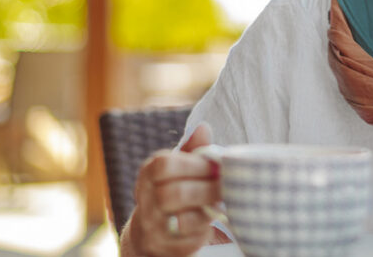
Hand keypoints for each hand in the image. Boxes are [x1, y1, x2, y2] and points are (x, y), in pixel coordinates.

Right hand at [124, 124, 222, 255]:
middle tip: (228, 187)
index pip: (165, 166)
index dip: (195, 165)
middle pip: (174, 194)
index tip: (217, 166)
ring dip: (208, 211)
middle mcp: (145, 200)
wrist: (149, 231)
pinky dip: (205, 231)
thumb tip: (204, 127)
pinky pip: (189, 241)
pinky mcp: (164, 248)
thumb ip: (193, 150)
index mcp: (148, 174)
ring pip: (182, 220)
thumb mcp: (179, 167)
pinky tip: (212, 222)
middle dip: (207, 190)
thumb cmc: (173, 189)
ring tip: (222, 203)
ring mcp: (152, 227)